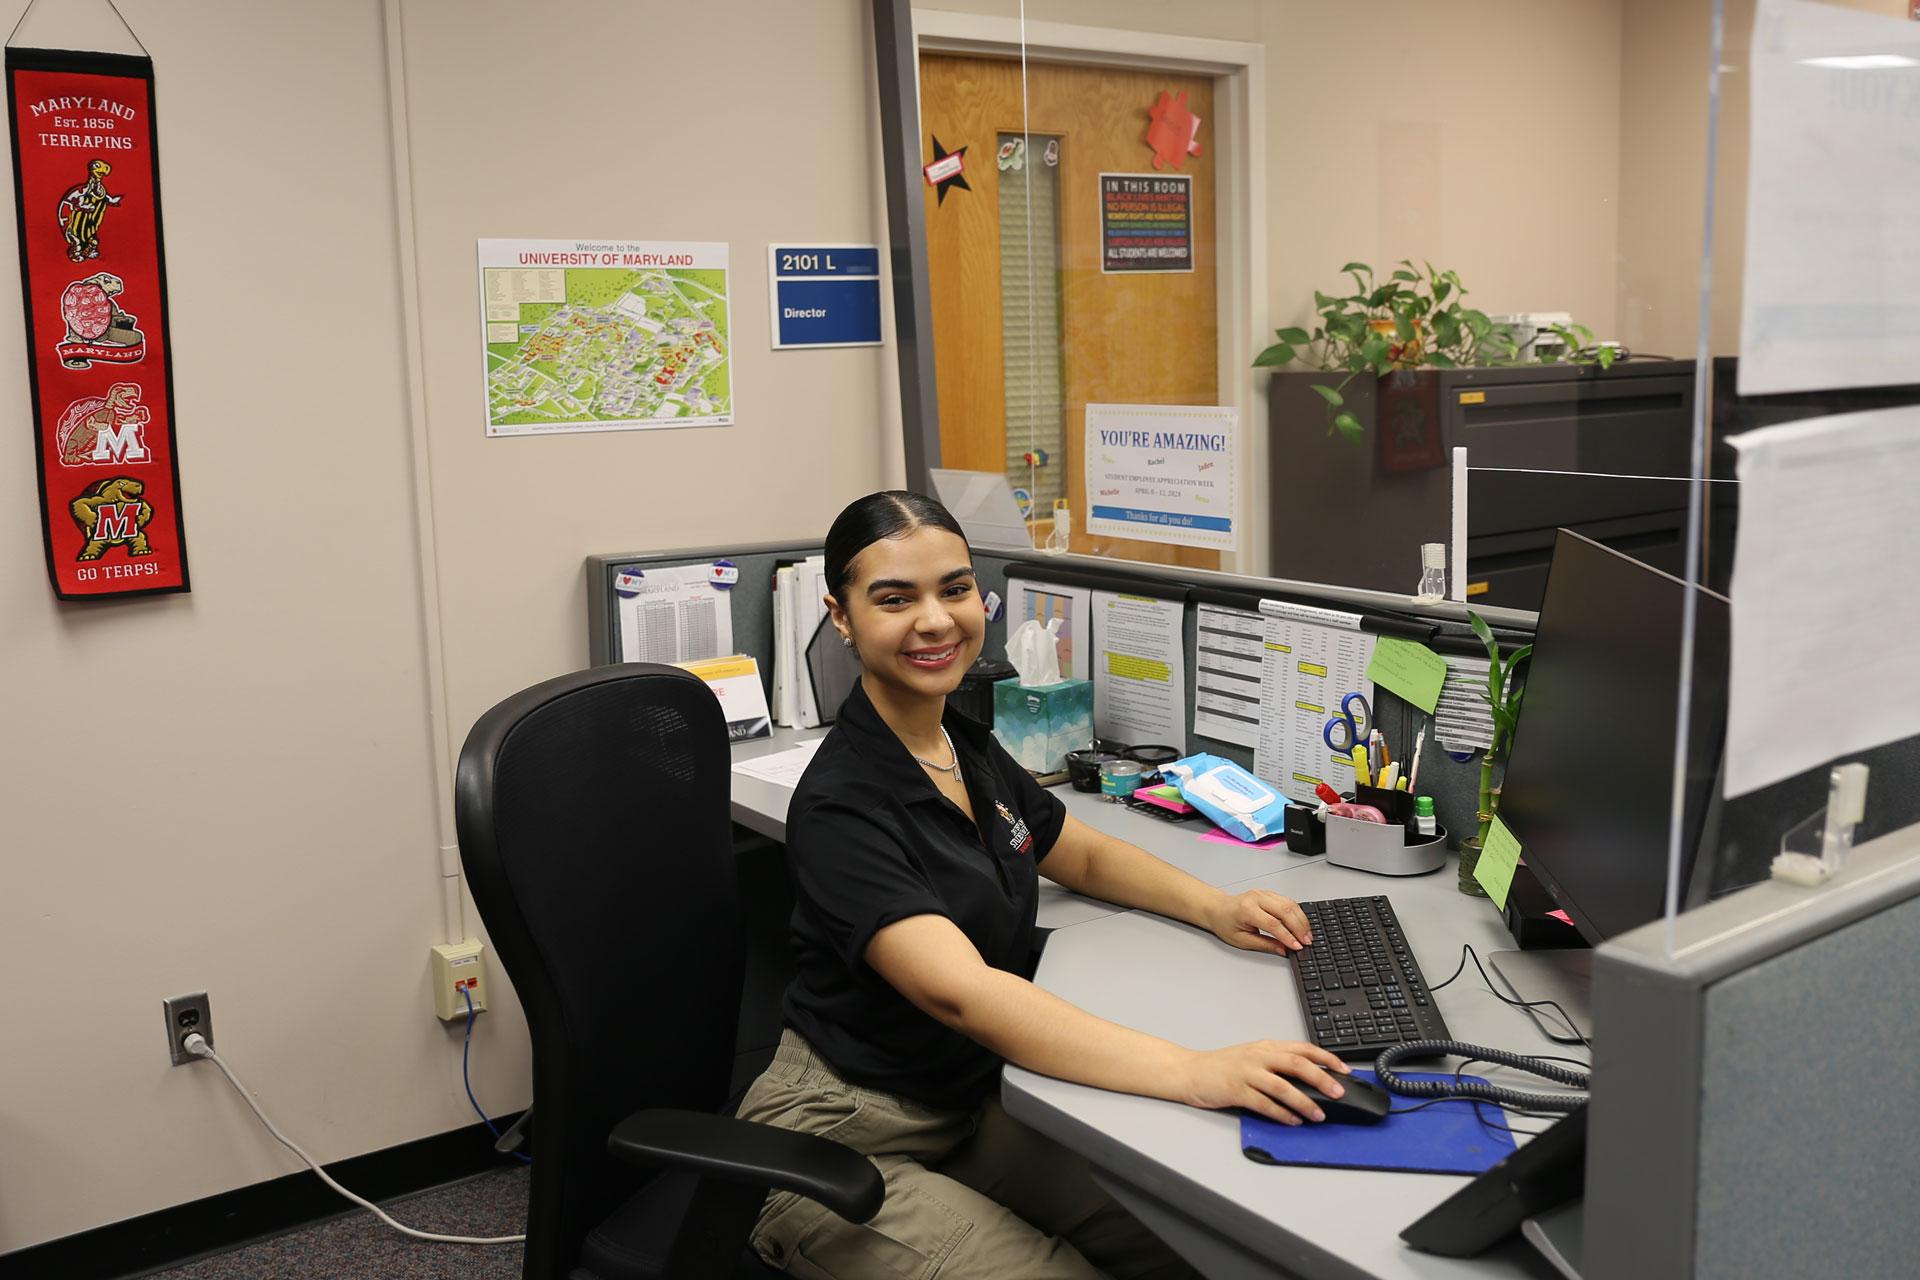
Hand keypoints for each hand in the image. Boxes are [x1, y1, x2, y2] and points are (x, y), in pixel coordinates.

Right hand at [1178, 1041, 1351, 1124]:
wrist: (1190, 1072)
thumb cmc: (1222, 1066)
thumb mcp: (1252, 1056)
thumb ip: (1277, 1063)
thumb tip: (1310, 1078)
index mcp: (1265, 1046)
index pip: (1302, 1048)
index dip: (1326, 1057)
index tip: (1344, 1070)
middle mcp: (1258, 1056)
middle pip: (1296, 1064)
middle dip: (1321, 1079)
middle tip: (1338, 1092)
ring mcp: (1246, 1073)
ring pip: (1282, 1086)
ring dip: (1304, 1102)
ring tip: (1319, 1115)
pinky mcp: (1236, 1090)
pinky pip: (1264, 1104)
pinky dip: (1281, 1113)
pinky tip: (1293, 1121)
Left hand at [1206, 888, 1311, 952]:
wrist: (1218, 909)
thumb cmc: (1225, 923)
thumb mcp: (1242, 940)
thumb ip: (1265, 945)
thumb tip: (1284, 950)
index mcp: (1247, 910)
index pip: (1273, 924)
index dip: (1288, 936)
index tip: (1298, 946)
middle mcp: (1257, 898)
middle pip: (1285, 911)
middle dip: (1299, 927)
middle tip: (1307, 941)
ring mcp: (1264, 893)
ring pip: (1289, 904)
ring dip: (1301, 920)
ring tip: (1307, 934)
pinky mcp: (1269, 893)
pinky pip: (1288, 901)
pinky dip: (1297, 913)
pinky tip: (1302, 923)